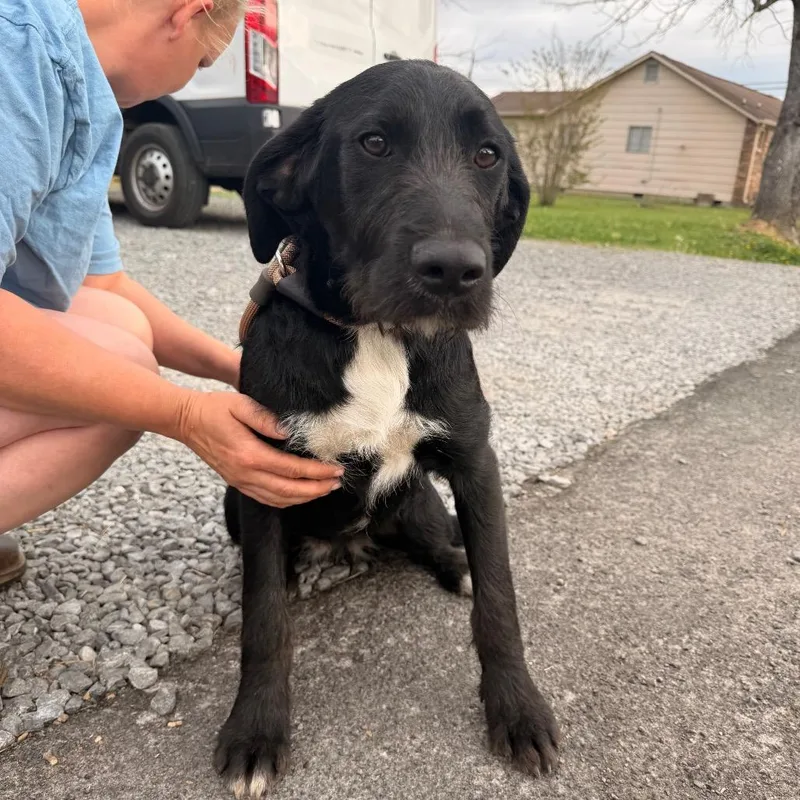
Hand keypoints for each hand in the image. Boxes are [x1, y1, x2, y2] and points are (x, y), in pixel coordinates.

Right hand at [175, 392, 342, 507]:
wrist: (186, 420)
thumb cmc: (214, 408)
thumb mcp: (240, 404)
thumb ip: (265, 418)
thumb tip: (289, 432)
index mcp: (250, 455)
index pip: (292, 469)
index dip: (317, 471)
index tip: (336, 468)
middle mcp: (246, 473)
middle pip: (289, 490)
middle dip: (317, 488)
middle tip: (337, 482)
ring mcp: (241, 481)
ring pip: (279, 499)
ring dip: (305, 497)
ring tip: (325, 489)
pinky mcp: (237, 482)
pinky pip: (266, 499)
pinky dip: (287, 501)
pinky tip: (300, 495)